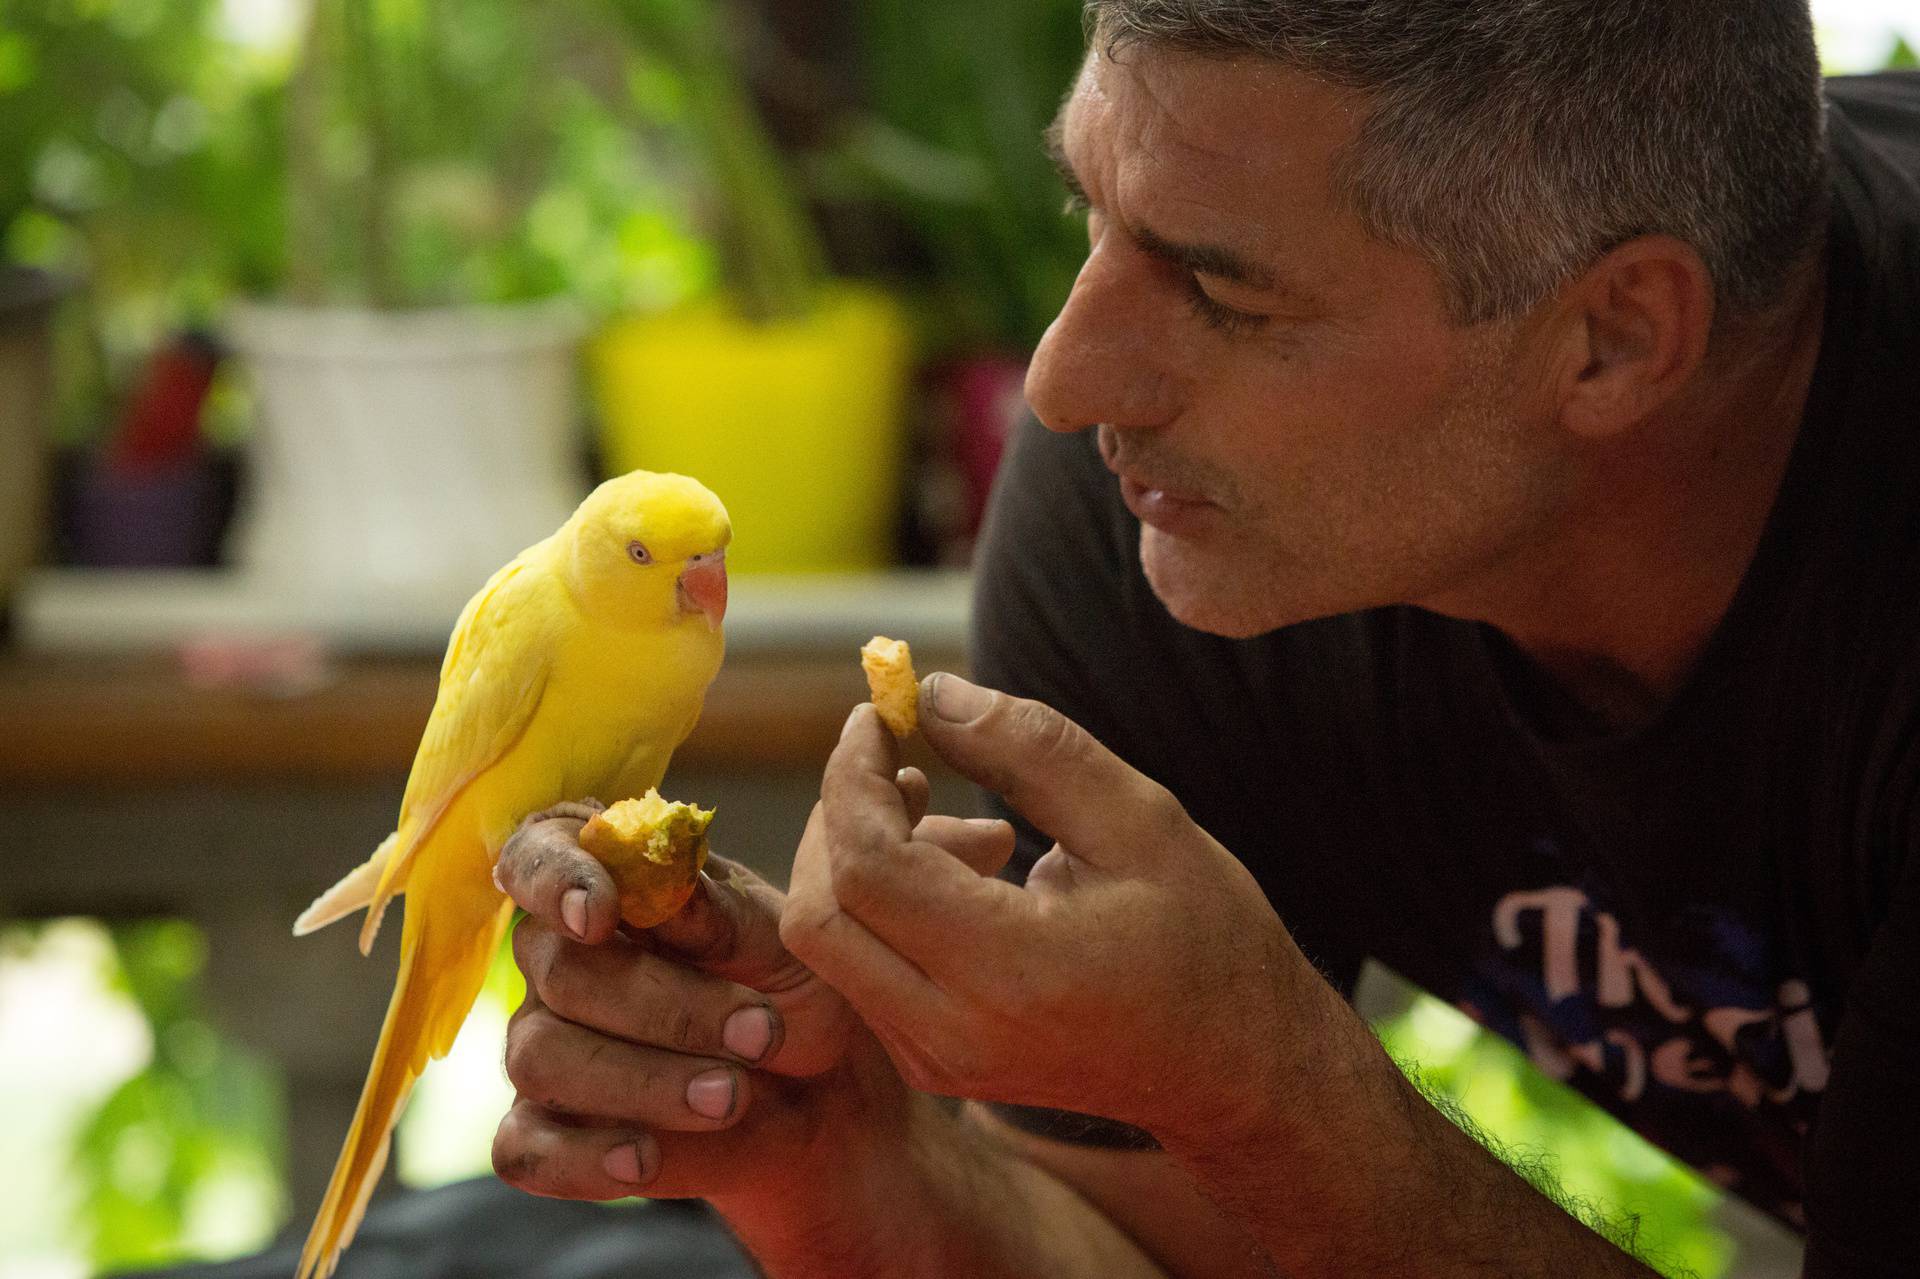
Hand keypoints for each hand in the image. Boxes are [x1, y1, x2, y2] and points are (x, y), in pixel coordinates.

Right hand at [489, 801, 857, 1203]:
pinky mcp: (545, 1132)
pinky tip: (644, 1159)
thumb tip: (665, 886)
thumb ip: (719, 913)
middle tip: (757, 1034)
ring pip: (543, 1057)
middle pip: (560, 971)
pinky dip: (583, 1156)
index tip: (599, 912)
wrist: (819, 1093)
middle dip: (663, 1007)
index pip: (540, 852)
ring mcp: (544, 1046)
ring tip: (733, 1097)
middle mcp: (558, 960)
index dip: (555, 878)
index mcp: (608, 884)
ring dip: (643, 1082)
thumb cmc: (792, 990)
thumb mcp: (783, 943)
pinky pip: (527, 1147)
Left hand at [781, 676, 1320, 1150]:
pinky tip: (968, 872)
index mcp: (1014, 971)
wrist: (1237, 1072)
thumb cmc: (1207, 939)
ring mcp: (937, 1061)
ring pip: (830, 945)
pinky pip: (861, 972)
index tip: (877, 715)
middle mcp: (955, 1033)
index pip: (869, 867)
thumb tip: (930, 693)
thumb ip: (1033, 749)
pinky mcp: (933, 1065)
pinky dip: (883, 904)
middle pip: (818, 913)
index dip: (852, 776)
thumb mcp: (1141, 822)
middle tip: (901, 763)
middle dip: (839, 817)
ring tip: (971, 828)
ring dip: (863, 860)